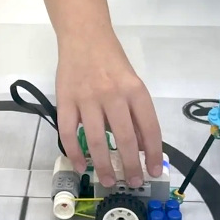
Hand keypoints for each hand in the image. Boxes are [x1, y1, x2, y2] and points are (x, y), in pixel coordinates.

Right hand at [55, 34, 162, 188]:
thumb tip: (145, 148)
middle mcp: (113, 95)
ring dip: (103, 165)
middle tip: (132, 182)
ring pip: (95, 140)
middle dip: (130, 166)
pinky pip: (68, 132)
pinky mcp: (65, 100)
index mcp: (135, 91)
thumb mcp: (133, 84)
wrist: (84, 36)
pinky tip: (81, 166)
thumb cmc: (112, 61)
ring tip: (108, 181)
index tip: (154, 171)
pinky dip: (74, 153)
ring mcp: (87, 98)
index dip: (154, 154)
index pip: (150, 128)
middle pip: (124, 139)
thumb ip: (138, 114)